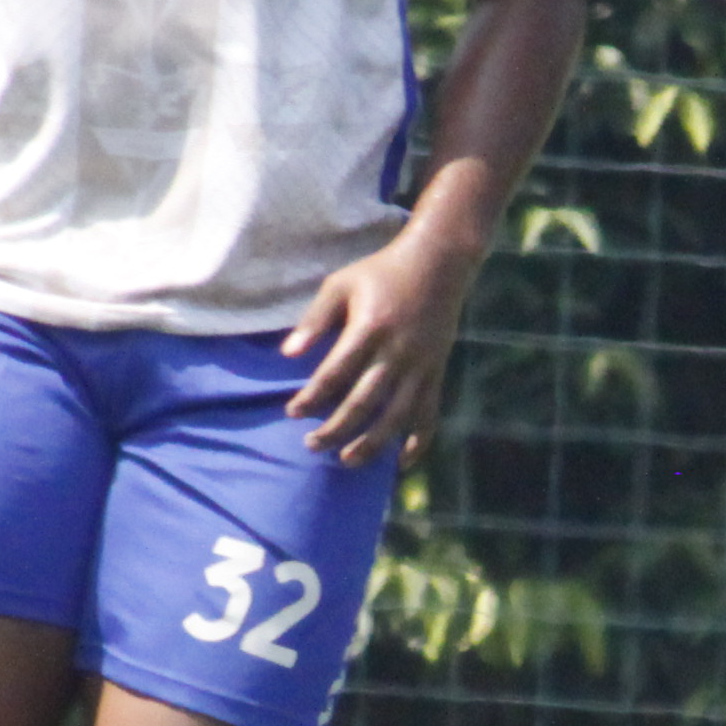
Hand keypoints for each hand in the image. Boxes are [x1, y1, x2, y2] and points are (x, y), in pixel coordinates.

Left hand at [280, 224, 484, 467]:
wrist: (438, 261)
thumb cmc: (380, 272)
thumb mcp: (341, 284)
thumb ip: (314, 320)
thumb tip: (287, 355)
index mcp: (370, 327)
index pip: (335, 373)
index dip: (312, 397)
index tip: (292, 412)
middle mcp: (397, 351)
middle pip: (363, 402)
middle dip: (335, 429)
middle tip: (311, 445)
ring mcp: (421, 365)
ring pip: (396, 417)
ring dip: (371, 444)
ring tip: (346, 460)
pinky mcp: (437, 372)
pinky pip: (429, 414)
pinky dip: (418, 442)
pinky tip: (401, 463)